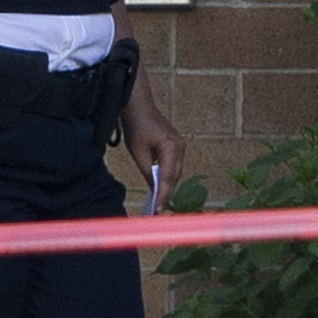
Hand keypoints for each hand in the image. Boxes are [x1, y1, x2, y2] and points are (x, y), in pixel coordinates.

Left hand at [121, 74, 183, 213]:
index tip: (158, 211)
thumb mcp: (139, 154)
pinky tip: (160, 187)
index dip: (163, 196)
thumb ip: (148, 173)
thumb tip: (154, 190)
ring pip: (176, 173)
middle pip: (175, 177)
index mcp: (171, 148)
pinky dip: (167, 177)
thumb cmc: (137, 126)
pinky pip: (174, 166)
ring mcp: (180, 146)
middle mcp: (180, 147)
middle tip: (158, 212)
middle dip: (167, 194)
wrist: (139, 106)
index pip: (168, 178)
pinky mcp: (176, 146)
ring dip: (168, 187)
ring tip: (158, 203)